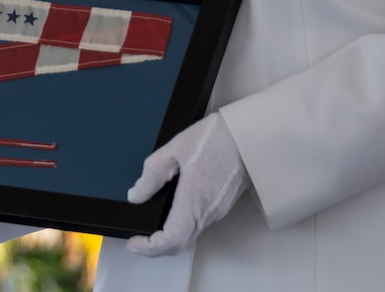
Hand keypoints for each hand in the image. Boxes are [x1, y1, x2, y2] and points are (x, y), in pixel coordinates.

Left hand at [125, 112, 247, 255]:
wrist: (251, 136)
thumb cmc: (218, 138)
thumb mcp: (176, 148)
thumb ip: (153, 173)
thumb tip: (137, 194)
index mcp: (194, 199)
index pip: (170, 240)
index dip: (148, 248)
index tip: (134, 243)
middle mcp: (207, 211)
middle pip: (180, 244)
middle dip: (155, 247)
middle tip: (138, 239)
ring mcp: (217, 210)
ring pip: (190, 235)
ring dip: (170, 237)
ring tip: (152, 225)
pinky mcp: (223, 204)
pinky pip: (199, 224)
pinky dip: (182, 226)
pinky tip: (174, 210)